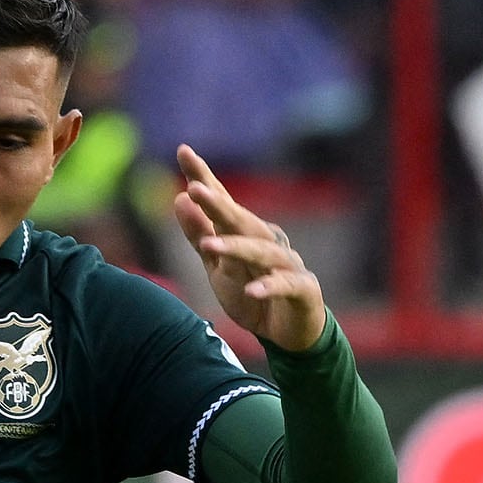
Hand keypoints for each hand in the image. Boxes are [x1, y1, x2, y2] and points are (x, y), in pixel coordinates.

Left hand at [173, 144, 328, 353]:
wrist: (290, 332)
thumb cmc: (252, 293)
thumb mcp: (217, 268)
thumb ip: (199, 235)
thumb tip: (179, 198)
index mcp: (244, 234)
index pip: (222, 202)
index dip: (204, 176)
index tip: (183, 150)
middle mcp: (267, 242)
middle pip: (241, 220)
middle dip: (219, 205)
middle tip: (194, 189)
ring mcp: (287, 265)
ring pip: (262, 253)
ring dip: (236, 248)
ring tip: (208, 247)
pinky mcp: (303, 290)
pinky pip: (285, 286)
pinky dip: (269, 287)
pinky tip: (251, 291)